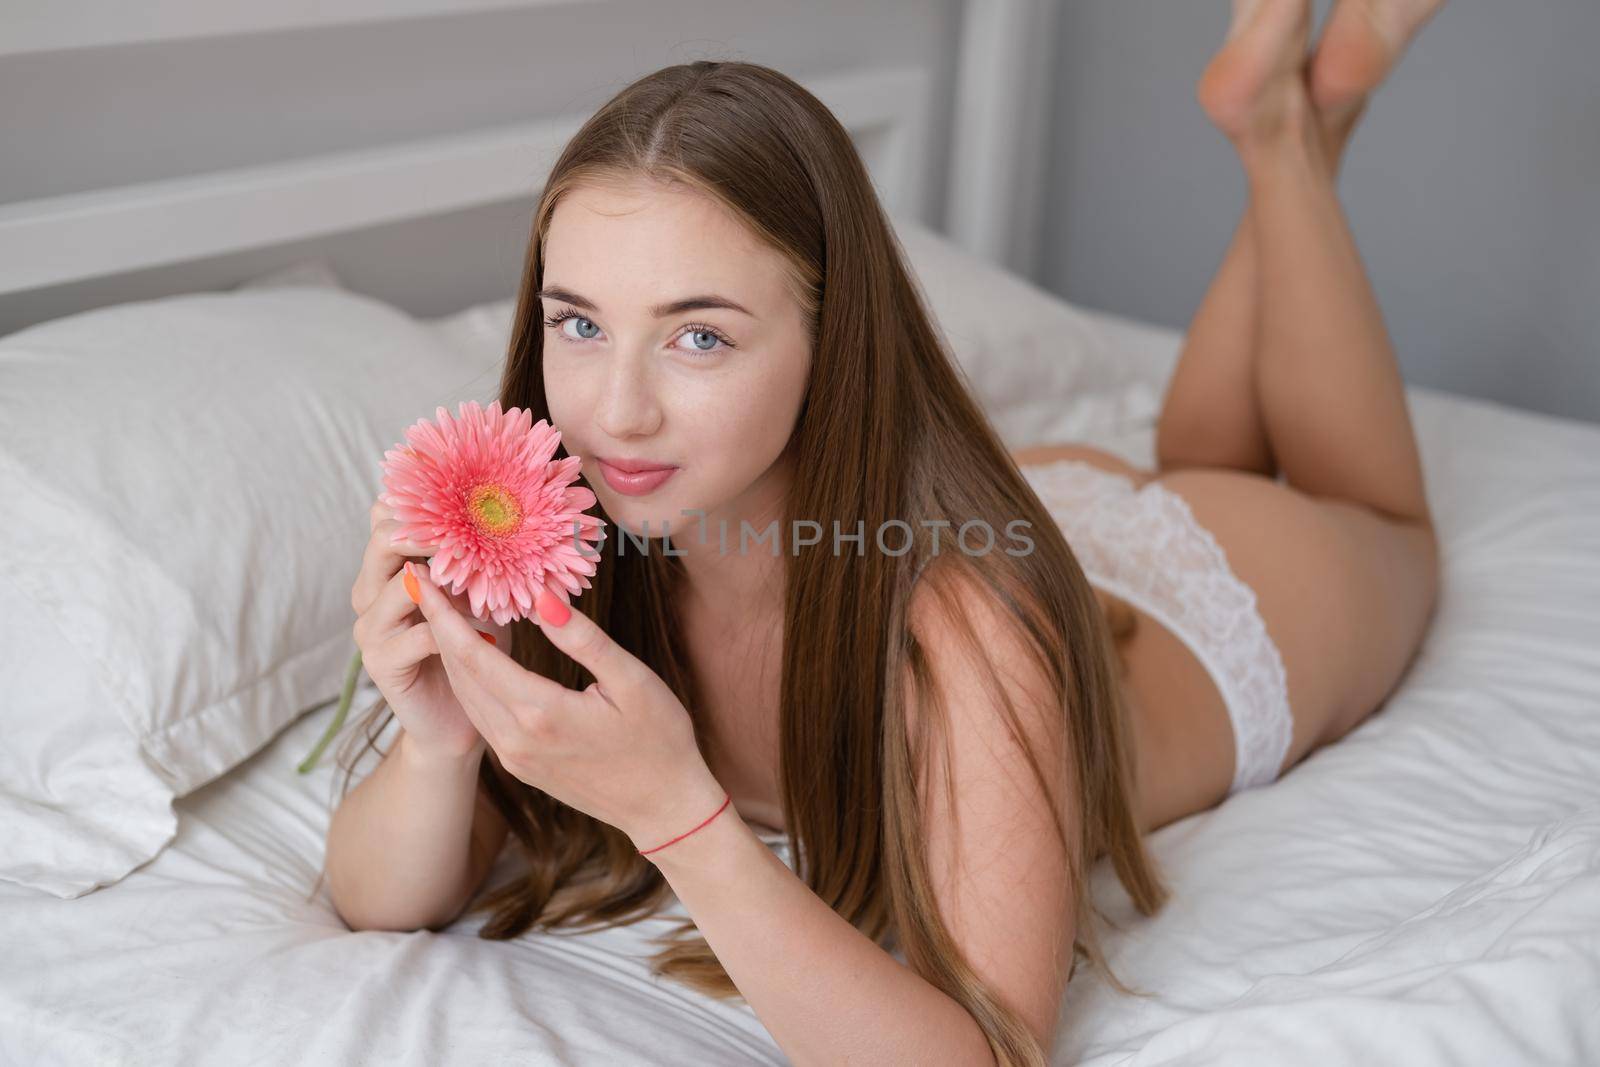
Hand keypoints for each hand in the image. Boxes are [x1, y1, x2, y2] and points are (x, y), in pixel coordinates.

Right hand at [350, 497, 508, 761]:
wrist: (460, 719)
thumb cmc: (475, 647)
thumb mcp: (479, 592)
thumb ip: (477, 557)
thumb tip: (508, 510)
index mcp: (388, 567)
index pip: (386, 513)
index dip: (424, 500)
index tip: (473, 496)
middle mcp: (369, 591)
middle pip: (384, 536)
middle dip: (435, 530)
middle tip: (481, 533)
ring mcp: (370, 628)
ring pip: (401, 584)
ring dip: (454, 584)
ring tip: (492, 591)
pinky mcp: (380, 663)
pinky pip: (418, 635)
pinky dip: (458, 630)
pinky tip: (489, 632)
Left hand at [404, 561, 726, 849]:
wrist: (665, 809)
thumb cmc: (660, 740)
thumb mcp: (631, 681)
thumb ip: (582, 639)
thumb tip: (540, 597)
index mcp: (541, 713)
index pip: (474, 654)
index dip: (444, 613)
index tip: (421, 577)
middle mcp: (515, 739)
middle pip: (460, 674)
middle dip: (437, 626)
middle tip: (422, 582)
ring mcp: (514, 757)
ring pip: (467, 696)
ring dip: (450, 653)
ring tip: (441, 612)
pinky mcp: (520, 767)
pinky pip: (482, 715)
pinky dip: (470, 680)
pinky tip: (474, 656)